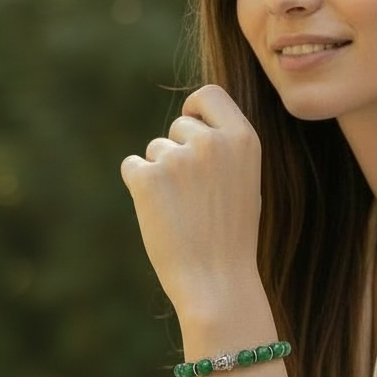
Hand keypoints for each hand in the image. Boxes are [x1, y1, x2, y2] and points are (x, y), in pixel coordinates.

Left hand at [120, 84, 262, 318]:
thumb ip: (224, 148)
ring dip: (160, 175)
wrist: (217, 282)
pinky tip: (160, 214)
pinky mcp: (147, 178)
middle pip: (178, 127)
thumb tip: (192, 121)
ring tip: (182, 212)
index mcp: (244, 138)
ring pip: (155, 151)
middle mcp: (212, 142)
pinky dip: (139, 187)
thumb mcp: (245, 182)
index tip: (190, 126)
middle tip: (192, 197)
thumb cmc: (231, 237)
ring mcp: (179, 158)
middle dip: (178, 153)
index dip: (195, 109)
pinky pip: (132, 167)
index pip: (209, 95)